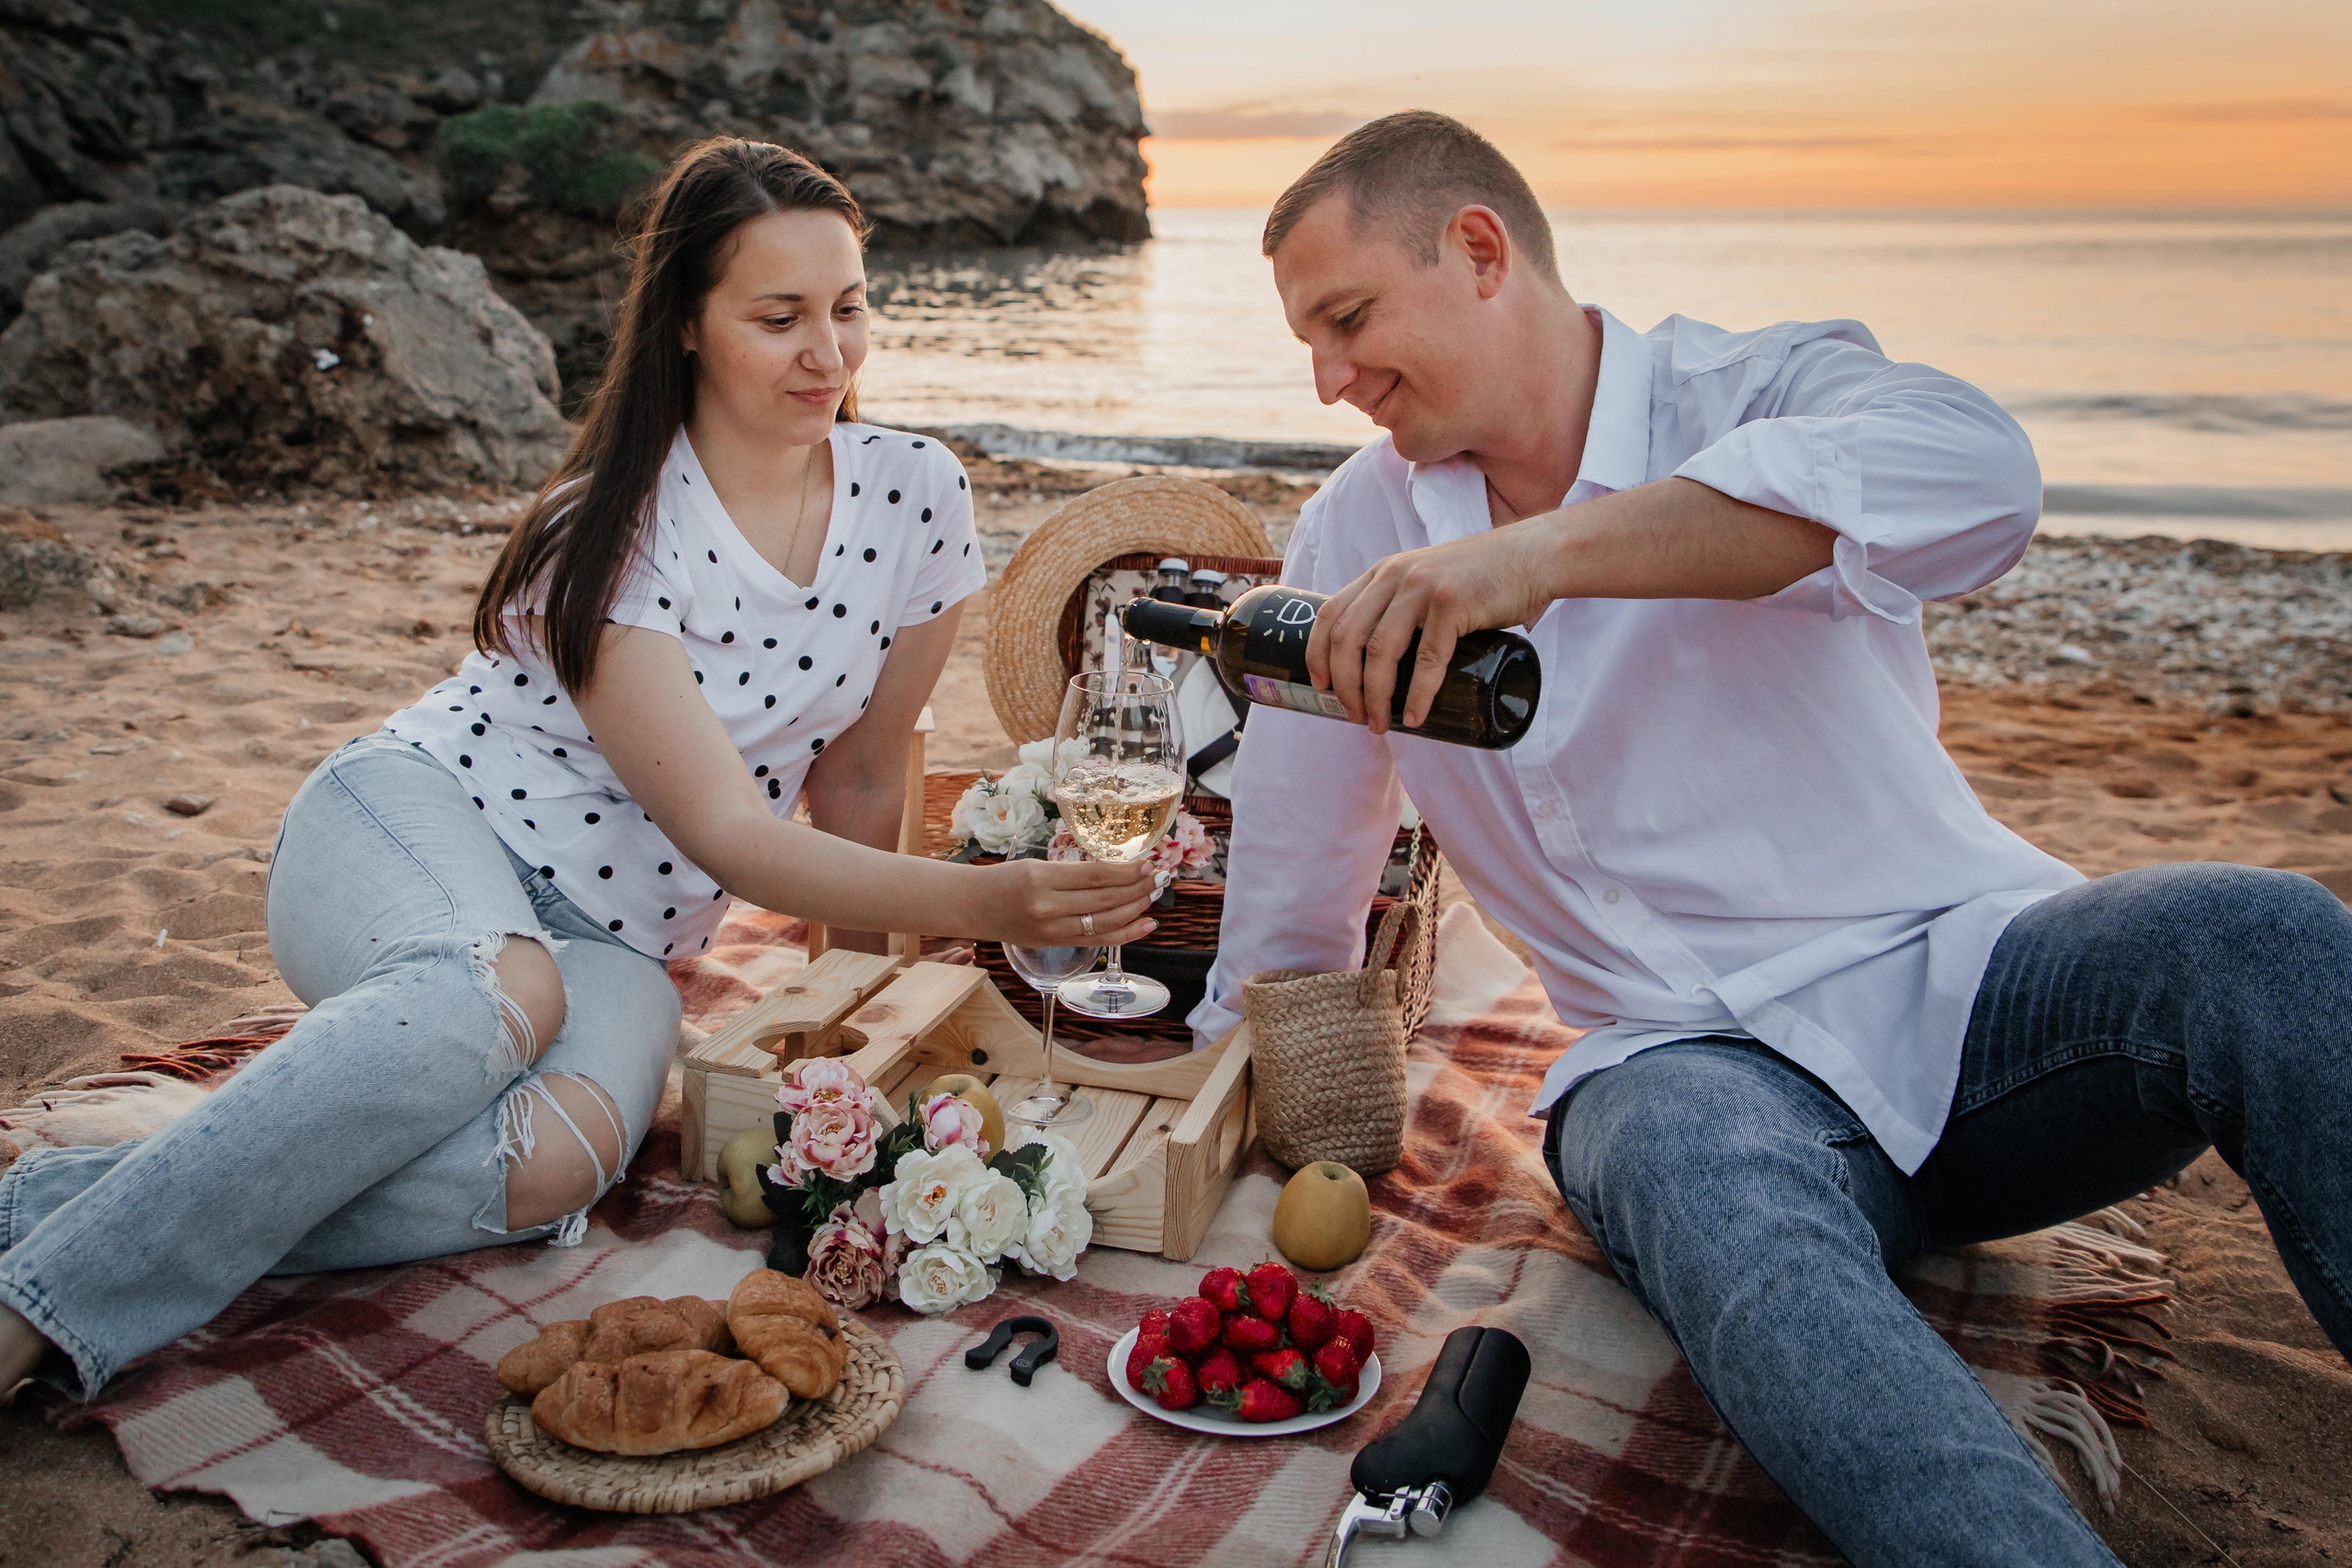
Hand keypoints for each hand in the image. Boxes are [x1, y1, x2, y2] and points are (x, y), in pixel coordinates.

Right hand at [978, 857, 1158, 948]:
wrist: (973, 907)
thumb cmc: (1004, 880)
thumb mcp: (1036, 866)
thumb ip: (1073, 873)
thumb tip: (1117, 872)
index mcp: (1042, 878)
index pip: (1096, 876)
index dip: (1127, 872)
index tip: (1148, 864)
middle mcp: (1048, 907)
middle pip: (1106, 899)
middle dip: (1139, 888)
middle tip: (1160, 878)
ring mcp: (1052, 930)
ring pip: (1106, 921)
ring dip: (1136, 908)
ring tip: (1155, 896)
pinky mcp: (1055, 943)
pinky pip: (1097, 941)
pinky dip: (1125, 934)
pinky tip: (1146, 924)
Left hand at [1306, 517, 1562, 731]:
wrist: (1532, 557)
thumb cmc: (1481, 579)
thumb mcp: (1427, 582)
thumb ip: (1402, 608)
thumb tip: (1380, 663)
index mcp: (1382, 573)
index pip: (1330, 614)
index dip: (1317, 654)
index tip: (1320, 687)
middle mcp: (1394, 577)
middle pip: (1348, 639)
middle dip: (1345, 686)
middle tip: (1354, 717)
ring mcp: (1422, 588)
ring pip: (1380, 652)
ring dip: (1375, 697)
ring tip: (1379, 725)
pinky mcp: (1453, 604)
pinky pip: (1427, 659)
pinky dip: (1417, 694)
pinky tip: (1414, 716)